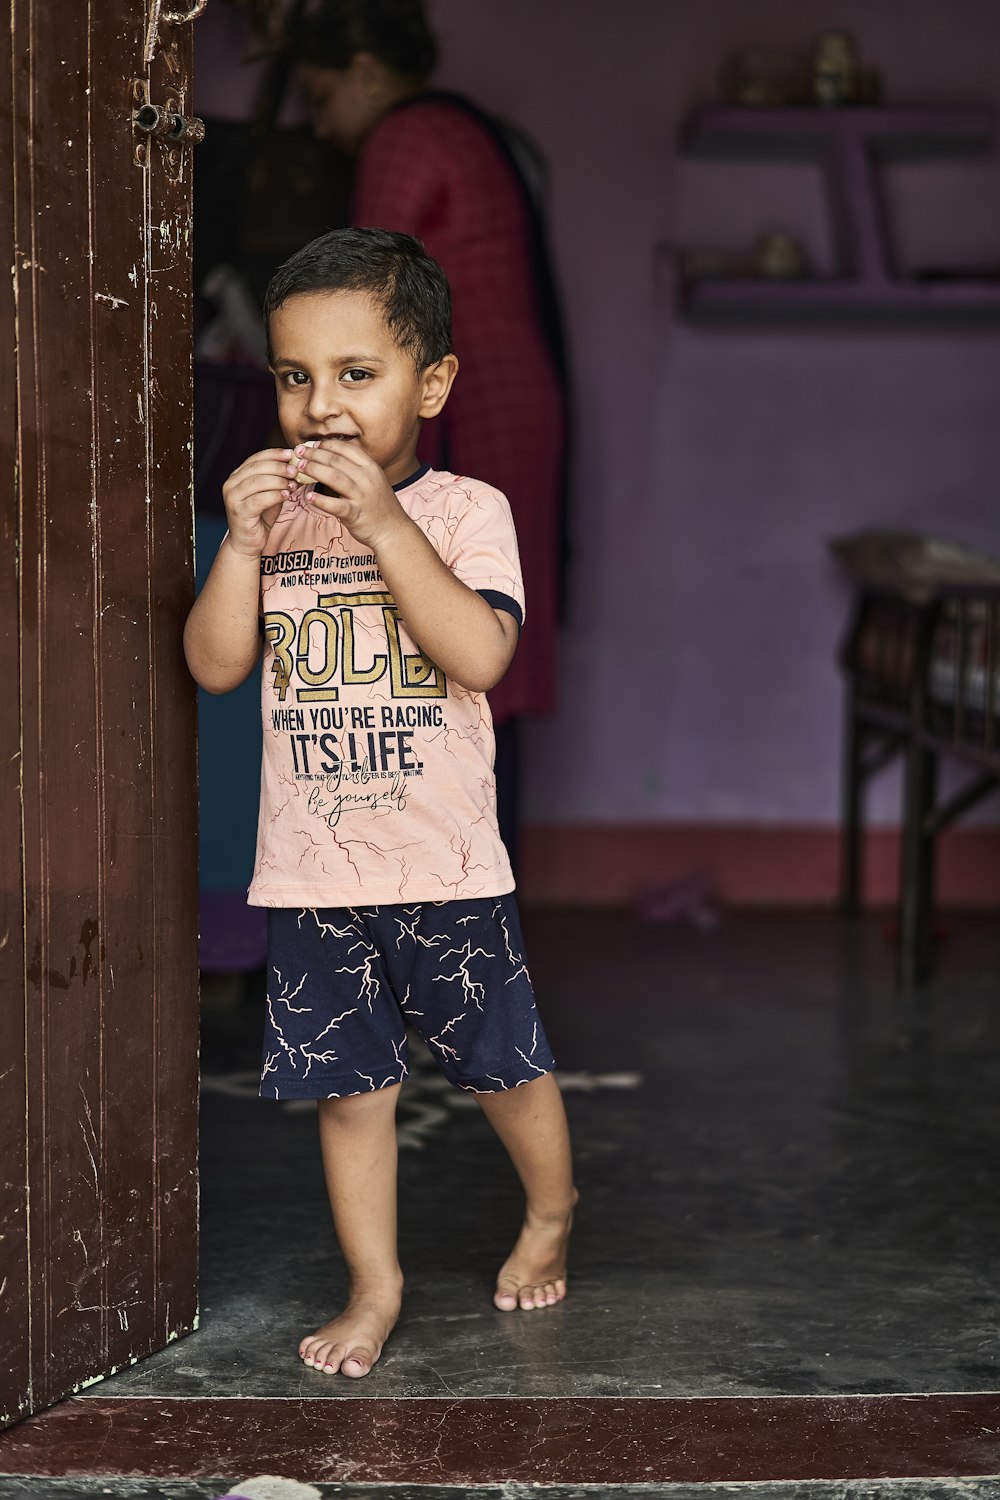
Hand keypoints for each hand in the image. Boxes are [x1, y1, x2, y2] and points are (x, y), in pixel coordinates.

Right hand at [222, 447, 293, 558]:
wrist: (248, 543)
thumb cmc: (260, 517)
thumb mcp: (272, 494)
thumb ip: (280, 481)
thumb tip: (300, 467)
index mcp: (237, 476)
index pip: (256, 458)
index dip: (274, 454)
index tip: (292, 454)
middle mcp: (231, 484)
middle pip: (257, 468)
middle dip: (279, 466)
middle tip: (296, 469)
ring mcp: (233, 498)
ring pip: (257, 482)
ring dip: (278, 480)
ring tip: (293, 483)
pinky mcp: (239, 512)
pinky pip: (259, 500)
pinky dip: (275, 495)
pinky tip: (286, 495)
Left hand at [291, 441, 408, 552]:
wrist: (393, 531)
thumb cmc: (379, 505)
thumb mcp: (372, 480)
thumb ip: (355, 469)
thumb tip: (331, 457)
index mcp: (371, 467)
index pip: (345, 448)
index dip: (326, 444)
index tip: (312, 444)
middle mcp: (367, 478)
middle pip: (336, 460)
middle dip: (314, 454)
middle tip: (298, 452)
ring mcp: (362, 496)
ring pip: (334, 477)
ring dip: (314, 470)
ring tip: (299, 468)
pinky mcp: (356, 514)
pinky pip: (336, 505)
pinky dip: (321, 501)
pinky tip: (309, 497)